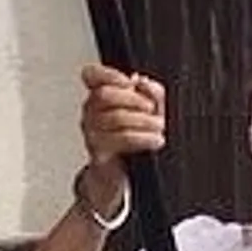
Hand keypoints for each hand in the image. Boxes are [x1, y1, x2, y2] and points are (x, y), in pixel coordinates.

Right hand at [78, 64, 164, 197]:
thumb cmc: (135, 139)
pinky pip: (120, 139)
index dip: (109, 74)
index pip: (91, 75)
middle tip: (152, 109)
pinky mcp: (98, 151)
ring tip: (160, 127)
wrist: (122, 176)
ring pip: (115, 117)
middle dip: (133, 99)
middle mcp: (91, 112)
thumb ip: (151, 92)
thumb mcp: (150, 112)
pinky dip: (143, 138)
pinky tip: (156, 140)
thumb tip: (143, 82)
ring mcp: (91, 132)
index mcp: (101, 97)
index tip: (130, 82)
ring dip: (144, 121)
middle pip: (104, 95)